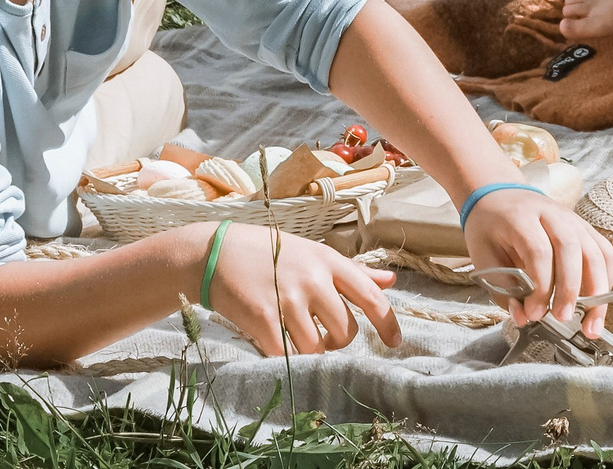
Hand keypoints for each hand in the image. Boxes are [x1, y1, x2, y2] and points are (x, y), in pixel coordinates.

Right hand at [198, 220, 401, 357]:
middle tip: (323, 337)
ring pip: (317, 347)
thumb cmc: (271, 253)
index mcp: (329, 261)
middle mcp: (313, 279)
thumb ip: (354, 271)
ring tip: (296, 339)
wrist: (217, 253)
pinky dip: (285, 358)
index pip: (370, 296)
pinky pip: (286, 355)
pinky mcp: (263, 317)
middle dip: (338, 342)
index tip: (395, 343)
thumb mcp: (314, 253)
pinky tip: (277, 346)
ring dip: (310, 352)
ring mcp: (288, 299)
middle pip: (345, 330)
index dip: (387, 323)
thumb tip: (391, 280)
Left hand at [460, 186, 612, 337]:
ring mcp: (573, 219)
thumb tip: (523, 318)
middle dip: (570, 290)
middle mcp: (552, 214)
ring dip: (597, 290)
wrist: (499, 197)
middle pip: (571, 249)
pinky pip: (605, 253)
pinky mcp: (585, 229)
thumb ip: (502, 290)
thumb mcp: (484, 258)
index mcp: (521, 218)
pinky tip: (597, 302)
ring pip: (596, 252)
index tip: (534, 312)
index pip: (539, 251)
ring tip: (590, 322)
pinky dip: (606, 279)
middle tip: (562, 318)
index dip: (541, 287)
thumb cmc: (490, 229)